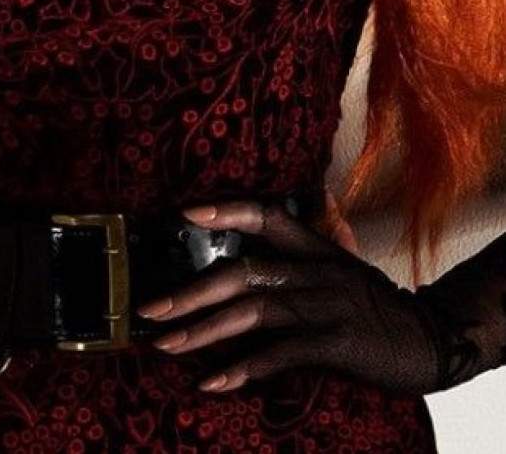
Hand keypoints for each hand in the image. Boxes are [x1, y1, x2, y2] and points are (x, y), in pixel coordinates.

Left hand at [135, 199, 441, 394]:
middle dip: (190, 291)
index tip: (184, 213)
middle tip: (149, 308)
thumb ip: (321, 234)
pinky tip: (212, 382)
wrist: (430, 338)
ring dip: (202, 330)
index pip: (266, 216)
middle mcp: (316, 270)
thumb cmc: (377, 302)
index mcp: (316, 247)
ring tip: (164, 344)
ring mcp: (325, 306)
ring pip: (253, 311)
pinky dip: (243, 369)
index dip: (226, 211)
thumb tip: (312, 199)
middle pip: (243, 271)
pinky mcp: (335, 344)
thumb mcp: (346, 262)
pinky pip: (280, 354)